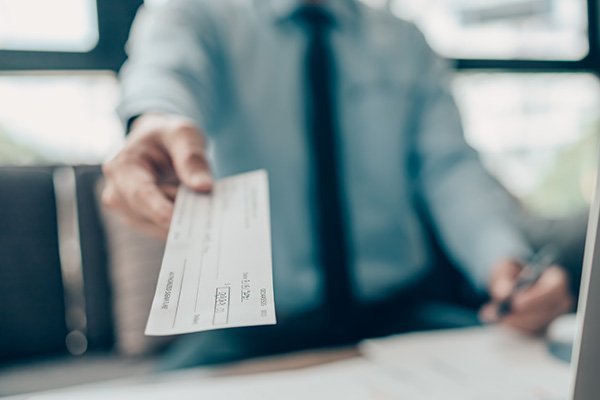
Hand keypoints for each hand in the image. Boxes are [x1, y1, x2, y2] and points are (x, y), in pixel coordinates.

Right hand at [102, 113, 211, 237]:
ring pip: (158, 226)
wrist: (158, 143)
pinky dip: (180, 222)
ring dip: (180, 215)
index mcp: (122, 166)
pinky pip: (163, 230)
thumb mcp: (183, 134)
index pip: (139, 192)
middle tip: (202, 195)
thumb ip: (192, 158)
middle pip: (149, 213)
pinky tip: (192, 207)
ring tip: (191, 192)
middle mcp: (117, 192)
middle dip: (177, 209)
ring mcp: (128, 211)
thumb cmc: (167, 136)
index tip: (171, 219)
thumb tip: (203, 186)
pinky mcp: (141, 221)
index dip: (155, 207)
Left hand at [479, 259, 574, 334]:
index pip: (555, 289)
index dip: (537, 298)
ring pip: (538, 324)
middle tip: (499, 313)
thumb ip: (503, 277)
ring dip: (514, 321)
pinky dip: (512, 326)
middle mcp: (560, 299)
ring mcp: (553, 316)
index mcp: (555, 278)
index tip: (516, 303)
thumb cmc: (512, 273)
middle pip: (547, 311)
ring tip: (491, 313)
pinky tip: (496, 318)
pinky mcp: (543, 327)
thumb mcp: (504, 268)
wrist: (511, 284)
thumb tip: (503, 293)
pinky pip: (530, 332)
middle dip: (521, 315)